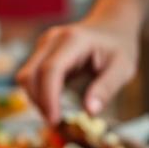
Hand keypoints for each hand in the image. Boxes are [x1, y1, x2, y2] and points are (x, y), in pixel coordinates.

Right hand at [16, 18, 138, 123]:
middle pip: (29, 74)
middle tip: (56, 122)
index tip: (54, 120)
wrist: (111, 25)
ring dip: (36, 99)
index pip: (50, 70)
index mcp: (73, 40)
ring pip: (25, 77)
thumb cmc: (119, 46)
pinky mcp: (40, 53)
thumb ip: (106, 88)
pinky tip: (53, 104)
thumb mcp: (123, 68)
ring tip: (55, 114)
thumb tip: (90, 111)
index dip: (48, 97)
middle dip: (39, 102)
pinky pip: (30, 77)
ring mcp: (43, 45)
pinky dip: (37, 94)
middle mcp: (52, 39)